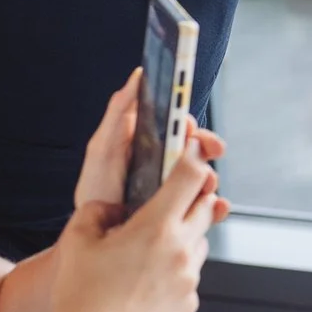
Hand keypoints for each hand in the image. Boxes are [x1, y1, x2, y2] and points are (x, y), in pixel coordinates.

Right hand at [48, 137, 220, 311]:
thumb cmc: (79, 297)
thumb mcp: (76, 241)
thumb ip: (97, 212)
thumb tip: (112, 207)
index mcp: (156, 227)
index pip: (190, 177)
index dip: (192, 158)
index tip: (190, 151)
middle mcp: (182, 250)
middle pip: (205, 208)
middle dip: (193, 197)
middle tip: (171, 198)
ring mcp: (189, 279)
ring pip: (199, 243)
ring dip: (184, 237)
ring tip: (149, 248)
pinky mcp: (188, 304)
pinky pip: (189, 277)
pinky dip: (176, 272)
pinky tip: (147, 282)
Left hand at [72, 72, 229, 213]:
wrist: (94, 234)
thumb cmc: (96, 190)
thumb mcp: (102, 148)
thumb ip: (118, 113)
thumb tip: (136, 77)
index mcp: (151, 142)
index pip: (178, 123)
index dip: (187, 121)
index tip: (188, 125)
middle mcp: (168, 162)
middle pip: (198, 147)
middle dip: (208, 146)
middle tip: (209, 151)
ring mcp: (176, 186)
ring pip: (206, 174)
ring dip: (210, 177)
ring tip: (203, 186)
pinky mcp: (182, 209)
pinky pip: (207, 205)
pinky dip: (217, 206)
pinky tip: (215, 208)